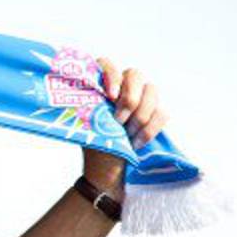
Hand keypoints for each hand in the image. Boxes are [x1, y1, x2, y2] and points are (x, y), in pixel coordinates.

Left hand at [82, 57, 167, 194]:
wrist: (106, 173)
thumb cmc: (93, 146)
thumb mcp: (85, 125)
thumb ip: (87, 106)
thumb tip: (73, 94)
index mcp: (102, 87)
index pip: (107, 64)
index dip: (111, 74)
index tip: (109, 96)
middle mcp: (122, 89)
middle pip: (135, 74)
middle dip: (129, 98)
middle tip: (119, 121)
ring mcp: (142, 100)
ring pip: (153, 91)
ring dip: (140, 116)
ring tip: (127, 136)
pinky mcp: (156, 115)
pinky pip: (163, 113)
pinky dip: (150, 129)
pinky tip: (137, 142)